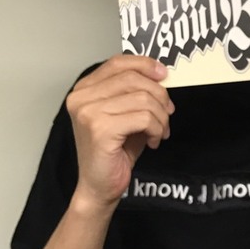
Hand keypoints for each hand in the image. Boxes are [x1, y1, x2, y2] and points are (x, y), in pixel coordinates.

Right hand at [66, 55, 173, 207]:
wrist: (100, 186)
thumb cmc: (114, 150)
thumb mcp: (126, 112)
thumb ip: (136, 91)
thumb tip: (161, 74)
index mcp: (84, 89)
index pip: (118, 63)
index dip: (144, 65)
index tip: (164, 74)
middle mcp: (81, 97)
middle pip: (133, 79)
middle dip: (159, 95)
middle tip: (168, 113)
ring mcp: (89, 112)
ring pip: (143, 99)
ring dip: (160, 117)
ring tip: (159, 131)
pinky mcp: (100, 129)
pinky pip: (143, 118)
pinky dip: (156, 129)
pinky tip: (153, 141)